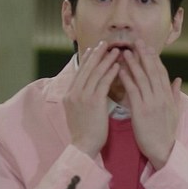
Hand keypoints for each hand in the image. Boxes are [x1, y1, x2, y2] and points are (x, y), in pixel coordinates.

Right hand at [64, 42, 119, 156]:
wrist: (83, 146)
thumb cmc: (85, 132)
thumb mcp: (78, 112)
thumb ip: (82, 98)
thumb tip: (88, 89)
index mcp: (69, 94)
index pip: (79, 72)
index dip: (88, 59)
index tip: (94, 49)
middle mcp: (73, 93)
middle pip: (86, 68)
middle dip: (96, 54)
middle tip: (105, 43)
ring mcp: (82, 97)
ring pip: (95, 73)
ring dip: (106, 60)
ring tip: (115, 50)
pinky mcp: (93, 102)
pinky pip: (103, 83)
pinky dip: (110, 72)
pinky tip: (118, 65)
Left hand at [118, 39, 182, 168]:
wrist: (163, 150)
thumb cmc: (166, 133)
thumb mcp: (175, 112)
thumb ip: (176, 94)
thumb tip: (178, 79)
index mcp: (169, 97)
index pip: (162, 73)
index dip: (155, 59)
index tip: (148, 47)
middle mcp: (161, 97)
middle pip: (153, 71)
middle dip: (145, 55)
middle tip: (137, 41)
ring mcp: (152, 103)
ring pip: (142, 78)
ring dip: (134, 63)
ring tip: (126, 51)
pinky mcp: (141, 110)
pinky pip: (133, 90)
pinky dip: (127, 78)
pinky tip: (120, 70)